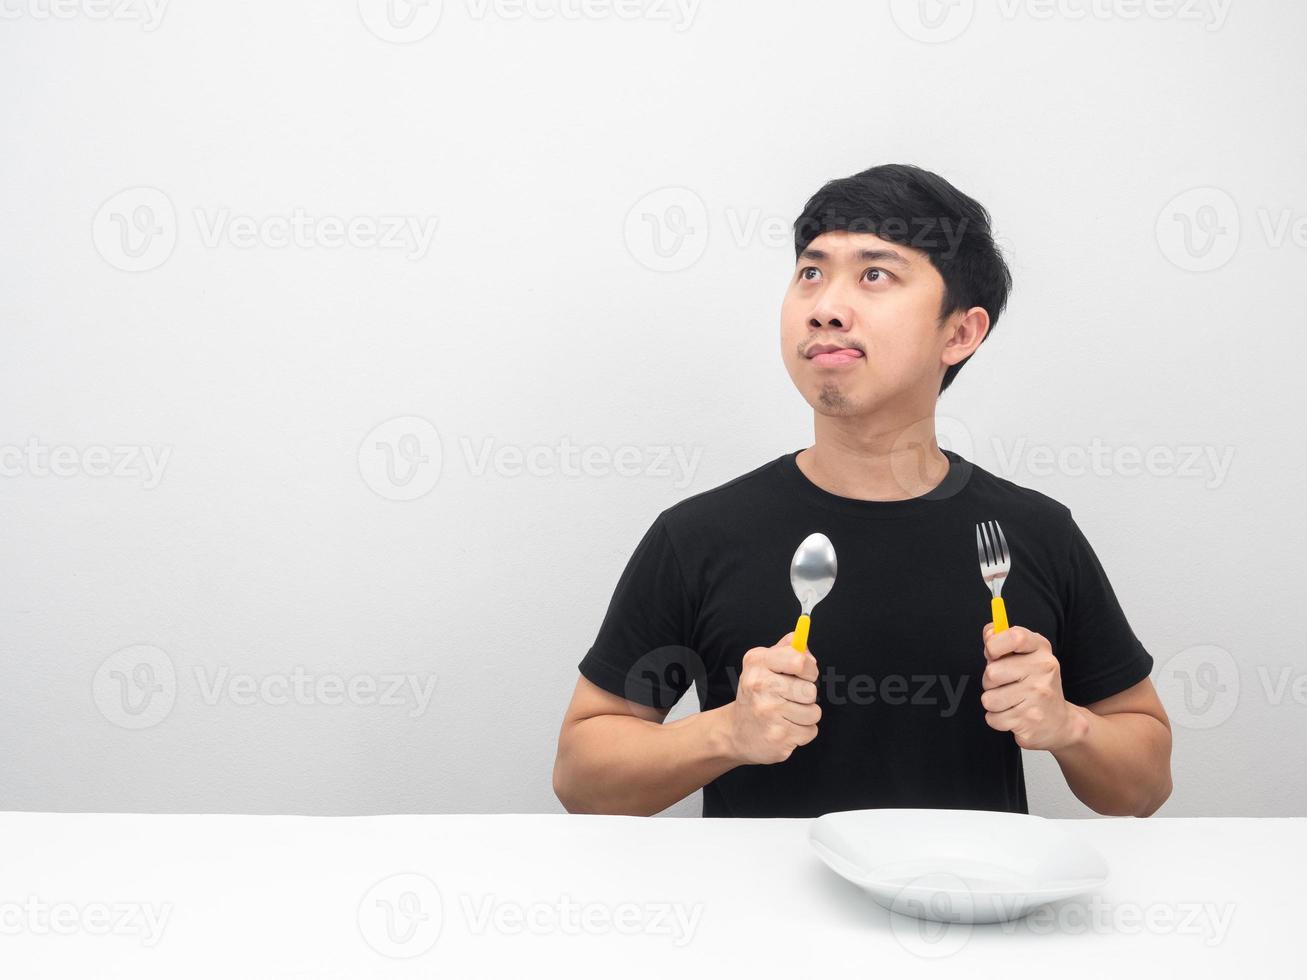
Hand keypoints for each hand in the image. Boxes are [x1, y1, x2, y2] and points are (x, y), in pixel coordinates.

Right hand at [723, 632, 820, 763]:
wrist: (735, 732)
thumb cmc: (757, 693)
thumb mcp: (764, 663)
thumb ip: (788, 649)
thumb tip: (809, 654)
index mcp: (758, 663)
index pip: (798, 661)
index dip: (809, 668)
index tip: (805, 674)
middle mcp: (760, 686)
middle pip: (810, 690)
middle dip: (807, 695)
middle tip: (791, 697)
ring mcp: (768, 713)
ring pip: (814, 712)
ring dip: (806, 715)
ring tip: (787, 714)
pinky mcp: (778, 736)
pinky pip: (811, 731)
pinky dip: (802, 731)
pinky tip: (785, 728)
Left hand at [980, 623, 1085, 751]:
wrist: (1059, 722)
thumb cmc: (1035, 684)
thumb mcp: (1025, 656)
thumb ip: (1003, 641)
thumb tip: (989, 632)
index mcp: (1041, 649)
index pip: (1015, 637)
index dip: (994, 644)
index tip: (992, 652)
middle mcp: (1044, 671)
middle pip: (992, 673)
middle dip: (989, 681)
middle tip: (1005, 684)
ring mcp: (1039, 697)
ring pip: (989, 699)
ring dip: (993, 702)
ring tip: (1010, 700)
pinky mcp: (1030, 722)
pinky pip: (993, 719)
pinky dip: (997, 719)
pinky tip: (1014, 715)